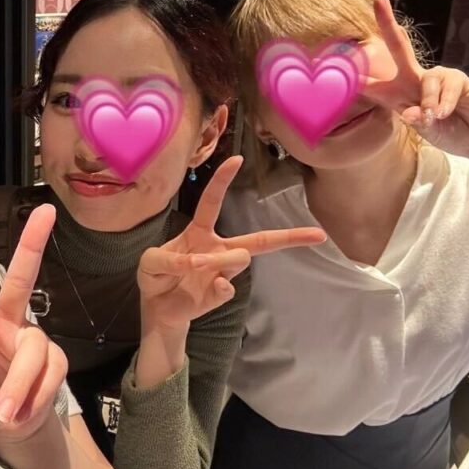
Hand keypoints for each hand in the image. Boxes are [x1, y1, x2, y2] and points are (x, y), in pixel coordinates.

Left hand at [0, 201, 67, 446]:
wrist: (6, 427)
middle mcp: (3, 320)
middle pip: (20, 279)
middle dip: (32, 244)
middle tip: (46, 211)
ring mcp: (31, 339)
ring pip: (33, 351)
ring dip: (18, 384)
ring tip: (4, 415)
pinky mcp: (54, 362)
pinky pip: (48, 378)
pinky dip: (31, 401)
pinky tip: (18, 416)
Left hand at [137, 156, 326, 334]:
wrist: (157, 308)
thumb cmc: (156, 276)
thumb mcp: (151, 262)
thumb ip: (170, 259)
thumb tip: (199, 263)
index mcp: (199, 232)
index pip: (212, 202)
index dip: (222, 181)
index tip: (237, 160)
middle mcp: (217, 249)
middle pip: (257, 239)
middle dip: (288, 236)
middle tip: (317, 234)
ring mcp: (222, 272)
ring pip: (239, 258)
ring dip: (217, 260)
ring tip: (196, 266)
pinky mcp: (220, 293)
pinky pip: (228, 286)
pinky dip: (220, 286)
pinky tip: (214, 286)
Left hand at [361, 0, 468, 157]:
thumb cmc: (444, 130)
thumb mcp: (422, 129)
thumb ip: (414, 121)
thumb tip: (412, 112)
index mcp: (394, 94)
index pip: (369, 83)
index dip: (352, 74)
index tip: (330, 59)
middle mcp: (412, 79)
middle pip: (398, 45)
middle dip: (387, 21)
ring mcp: (435, 76)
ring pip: (424, 81)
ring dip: (427, 104)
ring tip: (434, 118)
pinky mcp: (456, 78)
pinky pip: (444, 89)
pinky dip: (443, 105)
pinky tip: (446, 114)